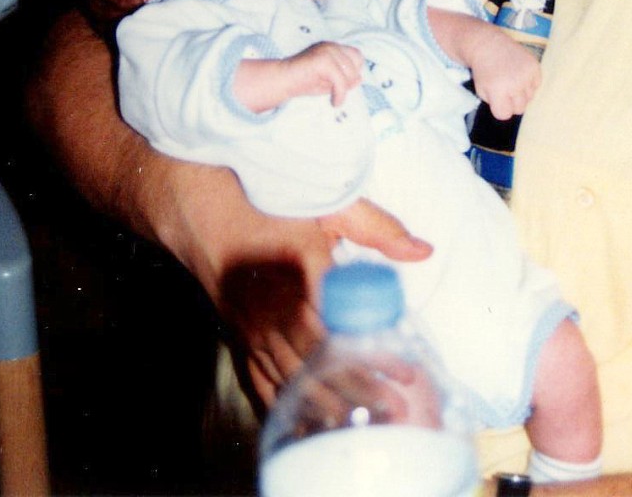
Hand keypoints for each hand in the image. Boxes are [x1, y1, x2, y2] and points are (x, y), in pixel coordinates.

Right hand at [212, 193, 432, 406]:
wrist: (207, 215)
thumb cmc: (271, 208)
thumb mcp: (328, 207)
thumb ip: (377, 228)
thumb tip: (423, 251)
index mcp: (300, 278)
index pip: (343, 329)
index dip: (374, 357)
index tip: (405, 372)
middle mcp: (274, 312)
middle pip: (320, 363)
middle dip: (359, 391)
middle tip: (395, 410)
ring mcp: (254, 331)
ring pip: (293, 380)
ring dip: (328, 405)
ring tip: (362, 423)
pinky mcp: (241, 341)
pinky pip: (262, 383)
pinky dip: (286, 406)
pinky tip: (307, 424)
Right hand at [286, 42, 363, 104]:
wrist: (281, 80)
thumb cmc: (302, 81)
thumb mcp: (327, 81)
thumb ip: (343, 79)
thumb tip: (360, 79)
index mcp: (332, 47)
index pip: (356, 55)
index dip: (354, 71)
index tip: (345, 85)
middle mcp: (331, 46)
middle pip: (356, 63)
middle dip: (350, 81)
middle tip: (338, 94)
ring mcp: (327, 51)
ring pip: (350, 73)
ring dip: (345, 90)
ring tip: (335, 99)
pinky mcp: (323, 60)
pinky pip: (341, 80)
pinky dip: (340, 94)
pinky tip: (334, 102)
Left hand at [470, 28, 541, 119]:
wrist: (488, 44)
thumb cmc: (483, 69)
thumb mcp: (481, 91)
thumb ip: (496, 103)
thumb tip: (512, 109)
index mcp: (498, 91)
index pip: (505, 115)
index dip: (500, 108)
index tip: (497, 98)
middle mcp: (514, 84)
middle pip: (520, 109)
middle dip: (512, 103)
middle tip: (506, 90)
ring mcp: (526, 75)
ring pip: (530, 98)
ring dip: (522, 93)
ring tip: (512, 80)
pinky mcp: (535, 67)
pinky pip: (537, 85)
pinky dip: (530, 82)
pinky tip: (520, 74)